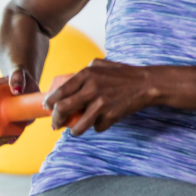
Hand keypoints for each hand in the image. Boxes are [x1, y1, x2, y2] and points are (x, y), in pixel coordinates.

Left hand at [44, 59, 158, 135]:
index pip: (59, 92)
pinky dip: (97, 126)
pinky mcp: (111, 115)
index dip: (49, 103)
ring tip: (75, 129)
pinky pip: (97, 127)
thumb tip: (66, 83)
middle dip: (56, 119)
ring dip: (74, 130)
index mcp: (86, 74)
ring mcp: (101, 103)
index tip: (48, 108)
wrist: (147, 83)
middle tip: (56, 123)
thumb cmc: (124, 74)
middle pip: (62, 109)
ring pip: (77, 126)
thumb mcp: (101, 65)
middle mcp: (91, 88)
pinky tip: (103, 120)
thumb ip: (84, 72)